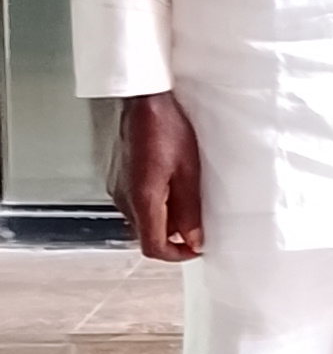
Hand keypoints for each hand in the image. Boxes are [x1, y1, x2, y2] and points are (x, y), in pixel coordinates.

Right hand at [109, 91, 203, 259]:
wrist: (138, 97)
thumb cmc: (164, 125)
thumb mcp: (188, 169)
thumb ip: (190, 208)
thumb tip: (194, 238)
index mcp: (142, 199)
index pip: (153, 247)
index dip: (176, 255)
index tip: (195, 248)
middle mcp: (123, 198)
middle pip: (145, 235)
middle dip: (171, 238)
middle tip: (195, 225)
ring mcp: (116, 187)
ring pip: (139, 219)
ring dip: (162, 220)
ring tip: (184, 200)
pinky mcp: (115, 176)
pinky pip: (133, 202)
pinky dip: (152, 204)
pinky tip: (167, 184)